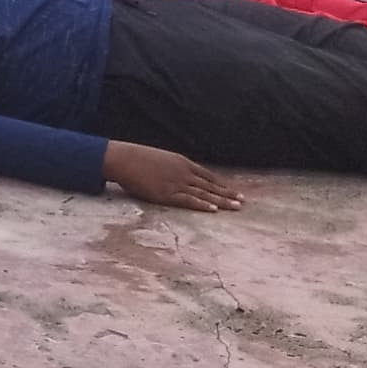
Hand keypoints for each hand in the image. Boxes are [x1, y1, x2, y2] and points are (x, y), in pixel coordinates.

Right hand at [101, 142, 242, 211]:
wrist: (124, 159)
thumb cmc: (136, 158)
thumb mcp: (159, 158)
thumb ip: (171, 166)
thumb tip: (174, 173)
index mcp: (182, 162)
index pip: (207, 175)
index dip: (222, 184)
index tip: (233, 190)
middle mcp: (183, 173)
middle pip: (210, 185)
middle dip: (228, 193)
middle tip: (243, 201)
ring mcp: (176, 183)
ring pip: (204, 193)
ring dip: (222, 201)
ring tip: (237, 207)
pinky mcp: (167, 194)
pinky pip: (188, 200)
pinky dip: (202, 204)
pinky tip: (214, 209)